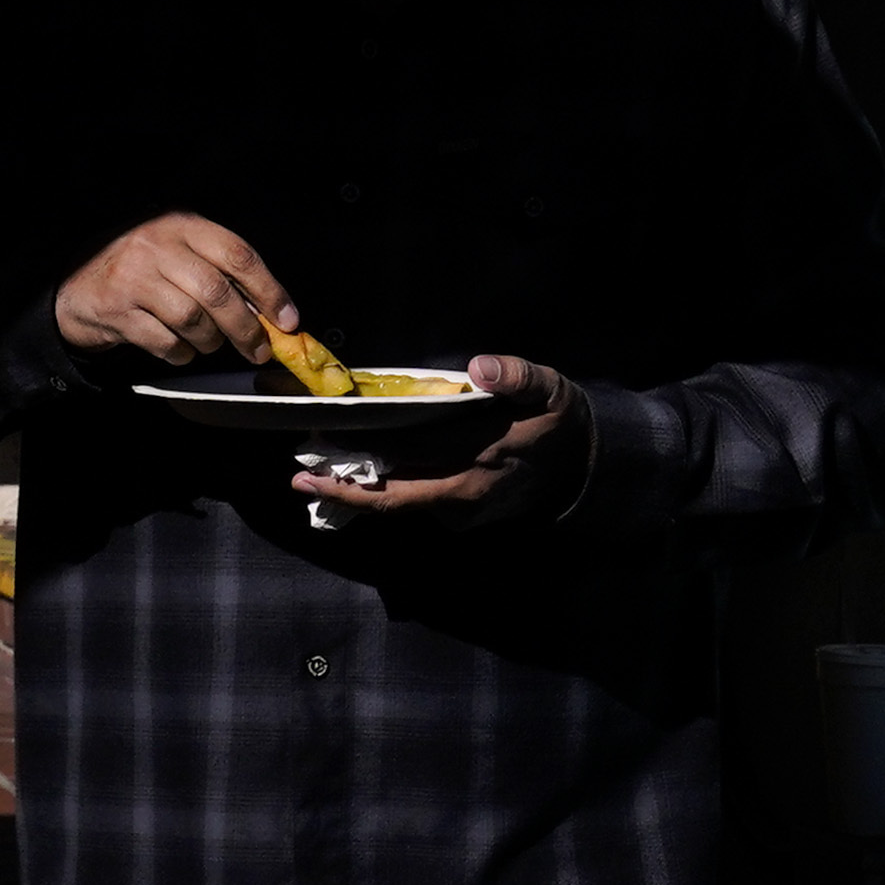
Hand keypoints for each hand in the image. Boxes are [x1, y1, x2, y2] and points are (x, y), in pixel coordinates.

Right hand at [48, 214, 298, 370]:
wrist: (76, 287)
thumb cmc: (138, 271)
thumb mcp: (178, 253)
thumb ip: (218, 272)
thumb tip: (268, 312)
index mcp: (182, 225)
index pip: (238, 255)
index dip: (270, 290)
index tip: (288, 321)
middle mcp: (157, 246)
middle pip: (217, 292)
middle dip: (246, 328)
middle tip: (259, 349)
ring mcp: (134, 277)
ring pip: (192, 319)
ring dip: (209, 341)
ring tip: (208, 343)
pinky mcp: (117, 310)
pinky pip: (165, 342)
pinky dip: (181, 353)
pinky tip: (180, 349)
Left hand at [302, 356, 589, 521]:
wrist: (585, 466)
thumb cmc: (560, 421)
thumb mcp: (551, 389)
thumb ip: (517, 376)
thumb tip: (480, 367)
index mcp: (480, 461)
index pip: (411, 466)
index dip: (364, 465)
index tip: (324, 454)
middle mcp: (465, 494)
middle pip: (394, 498)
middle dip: (345, 490)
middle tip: (299, 475)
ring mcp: (463, 512)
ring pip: (402, 505)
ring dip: (360, 492)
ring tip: (316, 474)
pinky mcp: (462, 517)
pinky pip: (416, 505)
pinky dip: (386, 491)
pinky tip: (359, 474)